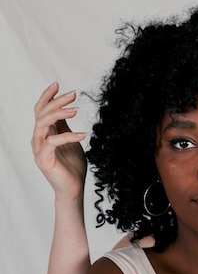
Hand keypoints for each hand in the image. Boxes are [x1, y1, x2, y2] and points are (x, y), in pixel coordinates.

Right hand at [32, 82, 86, 199]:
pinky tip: (82, 135)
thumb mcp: (70, 140)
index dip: (47, 96)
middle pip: (41, 113)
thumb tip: (66, 109)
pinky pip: (52, 142)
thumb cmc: (72, 165)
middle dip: (57, 101)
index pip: (40, 109)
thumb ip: (64, 126)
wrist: (73, 188)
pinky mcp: (43, 159)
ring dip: (58, 114)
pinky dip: (68, 136)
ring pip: (42, 124)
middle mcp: (38, 139)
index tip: (58, 84)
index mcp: (44, 133)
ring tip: (75, 110)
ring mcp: (39, 149)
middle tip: (73, 94)